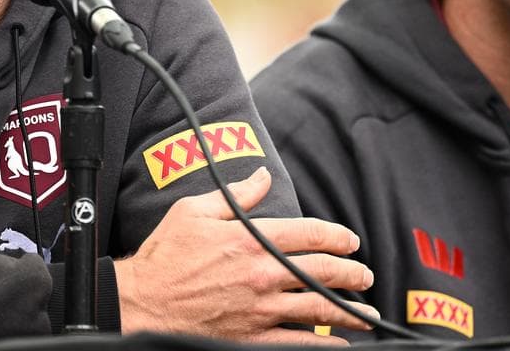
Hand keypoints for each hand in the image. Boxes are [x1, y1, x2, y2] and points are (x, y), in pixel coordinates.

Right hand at [114, 167, 377, 345]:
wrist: (142, 303)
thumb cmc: (165, 256)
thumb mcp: (194, 211)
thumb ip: (236, 194)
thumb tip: (262, 177)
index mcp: (250, 239)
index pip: (309, 233)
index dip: (337, 235)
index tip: (350, 240)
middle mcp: (261, 274)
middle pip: (323, 272)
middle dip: (352, 274)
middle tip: (365, 276)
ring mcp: (260, 309)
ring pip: (318, 309)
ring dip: (349, 312)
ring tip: (367, 315)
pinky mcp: (251, 337)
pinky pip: (297, 343)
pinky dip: (322, 344)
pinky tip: (338, 343)